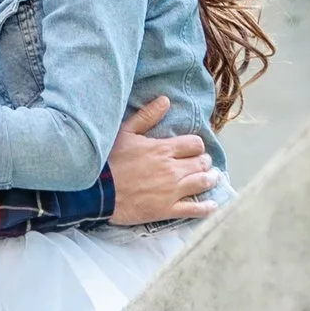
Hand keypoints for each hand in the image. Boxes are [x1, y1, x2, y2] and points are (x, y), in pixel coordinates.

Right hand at [107, 93, 220, 224]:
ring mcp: (172, 191)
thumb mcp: (126, 132)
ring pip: (202, 183)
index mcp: (164, 149)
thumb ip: (147, 116)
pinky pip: (194, 209)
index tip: (193, 149)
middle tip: (202, 163)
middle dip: (204, 161)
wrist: (97, 191)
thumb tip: (165, 100)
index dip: (196, 146)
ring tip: (212, 178)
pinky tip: (212, 206)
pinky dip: (206, 207)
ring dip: (210, 179)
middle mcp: (173, 169)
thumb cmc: (109, 160)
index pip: (194, 144)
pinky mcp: (167, 210)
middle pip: (201, 163)